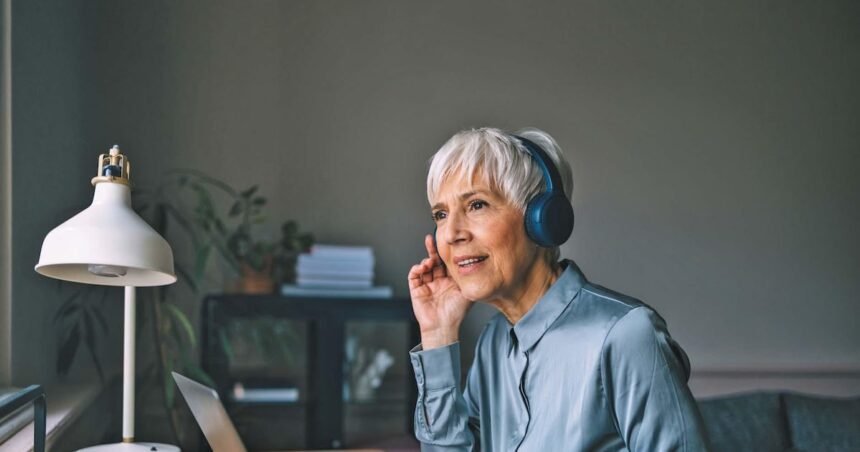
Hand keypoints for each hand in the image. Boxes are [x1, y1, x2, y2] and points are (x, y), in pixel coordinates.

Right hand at [407, 234, 471, 348]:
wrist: (444, 327)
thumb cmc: (456, 313)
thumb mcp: (467, 292)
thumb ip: (469, 279)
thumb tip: (477, 264)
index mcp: (449, 281)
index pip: (446, 262)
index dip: (445, 252)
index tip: (446, 242)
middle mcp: (438, 281)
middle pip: (434, 261)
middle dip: (432, 250)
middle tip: (432, 240)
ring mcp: (427, 285)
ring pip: (424, 267)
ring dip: (426, 261)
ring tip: (430, 261)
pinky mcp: (416, 290)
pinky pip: (413, 276)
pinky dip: (416, 269)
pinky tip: (421, 267)